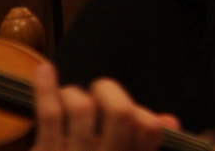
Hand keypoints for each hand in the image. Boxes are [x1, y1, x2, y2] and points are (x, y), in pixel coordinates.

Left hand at [32, 63, 179, 150]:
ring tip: (69, 98)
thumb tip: (169, 119)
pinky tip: (45, 70)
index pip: (150, 129)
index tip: (130, 111)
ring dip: (74, 93)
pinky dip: (46, 87)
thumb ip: (148, 145)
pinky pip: (50, 114)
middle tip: (99, 90)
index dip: (142, 113)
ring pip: (83, 109)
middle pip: (120, 112)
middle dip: (109, 90)